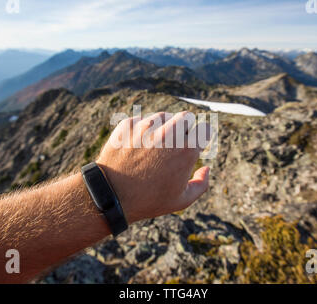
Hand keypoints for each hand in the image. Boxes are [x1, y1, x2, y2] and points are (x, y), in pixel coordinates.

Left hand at [96, 111, 210, 223]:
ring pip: (163, 116)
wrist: (110, 196)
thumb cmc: (148, 200)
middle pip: (186, 116)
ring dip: (164, 127)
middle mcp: (168, 134)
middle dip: (186, 127)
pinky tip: (139, 146)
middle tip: (178, 141)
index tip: (196, 142)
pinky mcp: (127, 125)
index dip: (203, 136)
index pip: (205, 128)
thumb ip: (201, 184)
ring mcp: (146, 127)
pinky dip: (142, 129)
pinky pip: (141, 120)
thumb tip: (206, 168)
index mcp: (185, 150)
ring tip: (156, 145)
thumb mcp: (181, 200)